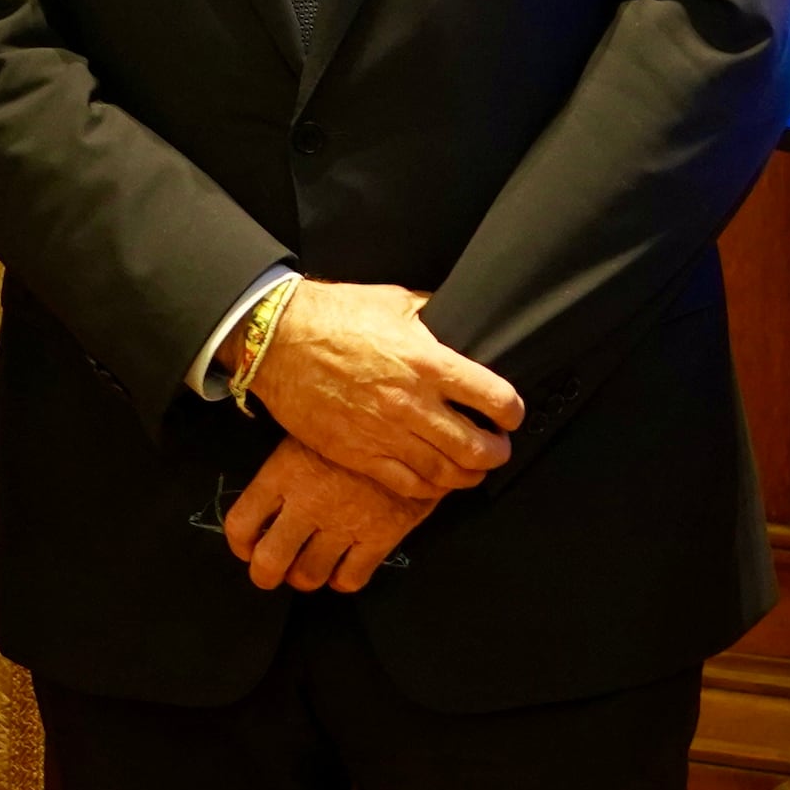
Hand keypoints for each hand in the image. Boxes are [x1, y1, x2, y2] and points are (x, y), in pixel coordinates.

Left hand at [223, 439, 428, 592]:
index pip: (241, 523)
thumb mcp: (313, 428)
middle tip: (272, 570)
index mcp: (284, 472)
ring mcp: (344, 524)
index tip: (247, 545)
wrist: (418, 423)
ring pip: (308, 576)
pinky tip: (343, 566)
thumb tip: (268, 494)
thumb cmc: (359, 419)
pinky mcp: (379, 537)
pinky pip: (350, 579)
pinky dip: (341, 579)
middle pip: (268, 562)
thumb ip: (288, 464)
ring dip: (304, 576)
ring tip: (308, 566)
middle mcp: (308, 504)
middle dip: (265, 574)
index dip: (240, 543)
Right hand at [248, 281, 522, 500]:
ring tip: (474, 469)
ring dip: (469, 475)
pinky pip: (407, 485)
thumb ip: (432, 315)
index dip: (513, 412)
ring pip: (446, 472)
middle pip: (476, 446)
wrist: (277, 341)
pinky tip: (437, 482)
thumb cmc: (333, 315)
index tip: (511, 414)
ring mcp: (385, 433)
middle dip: (497, 452)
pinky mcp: (360, 454)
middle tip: (498, 448)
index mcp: (428, 362)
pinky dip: (431, 489)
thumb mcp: (394, 301)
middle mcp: (412, 403)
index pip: (495, 398)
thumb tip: (456, 319)